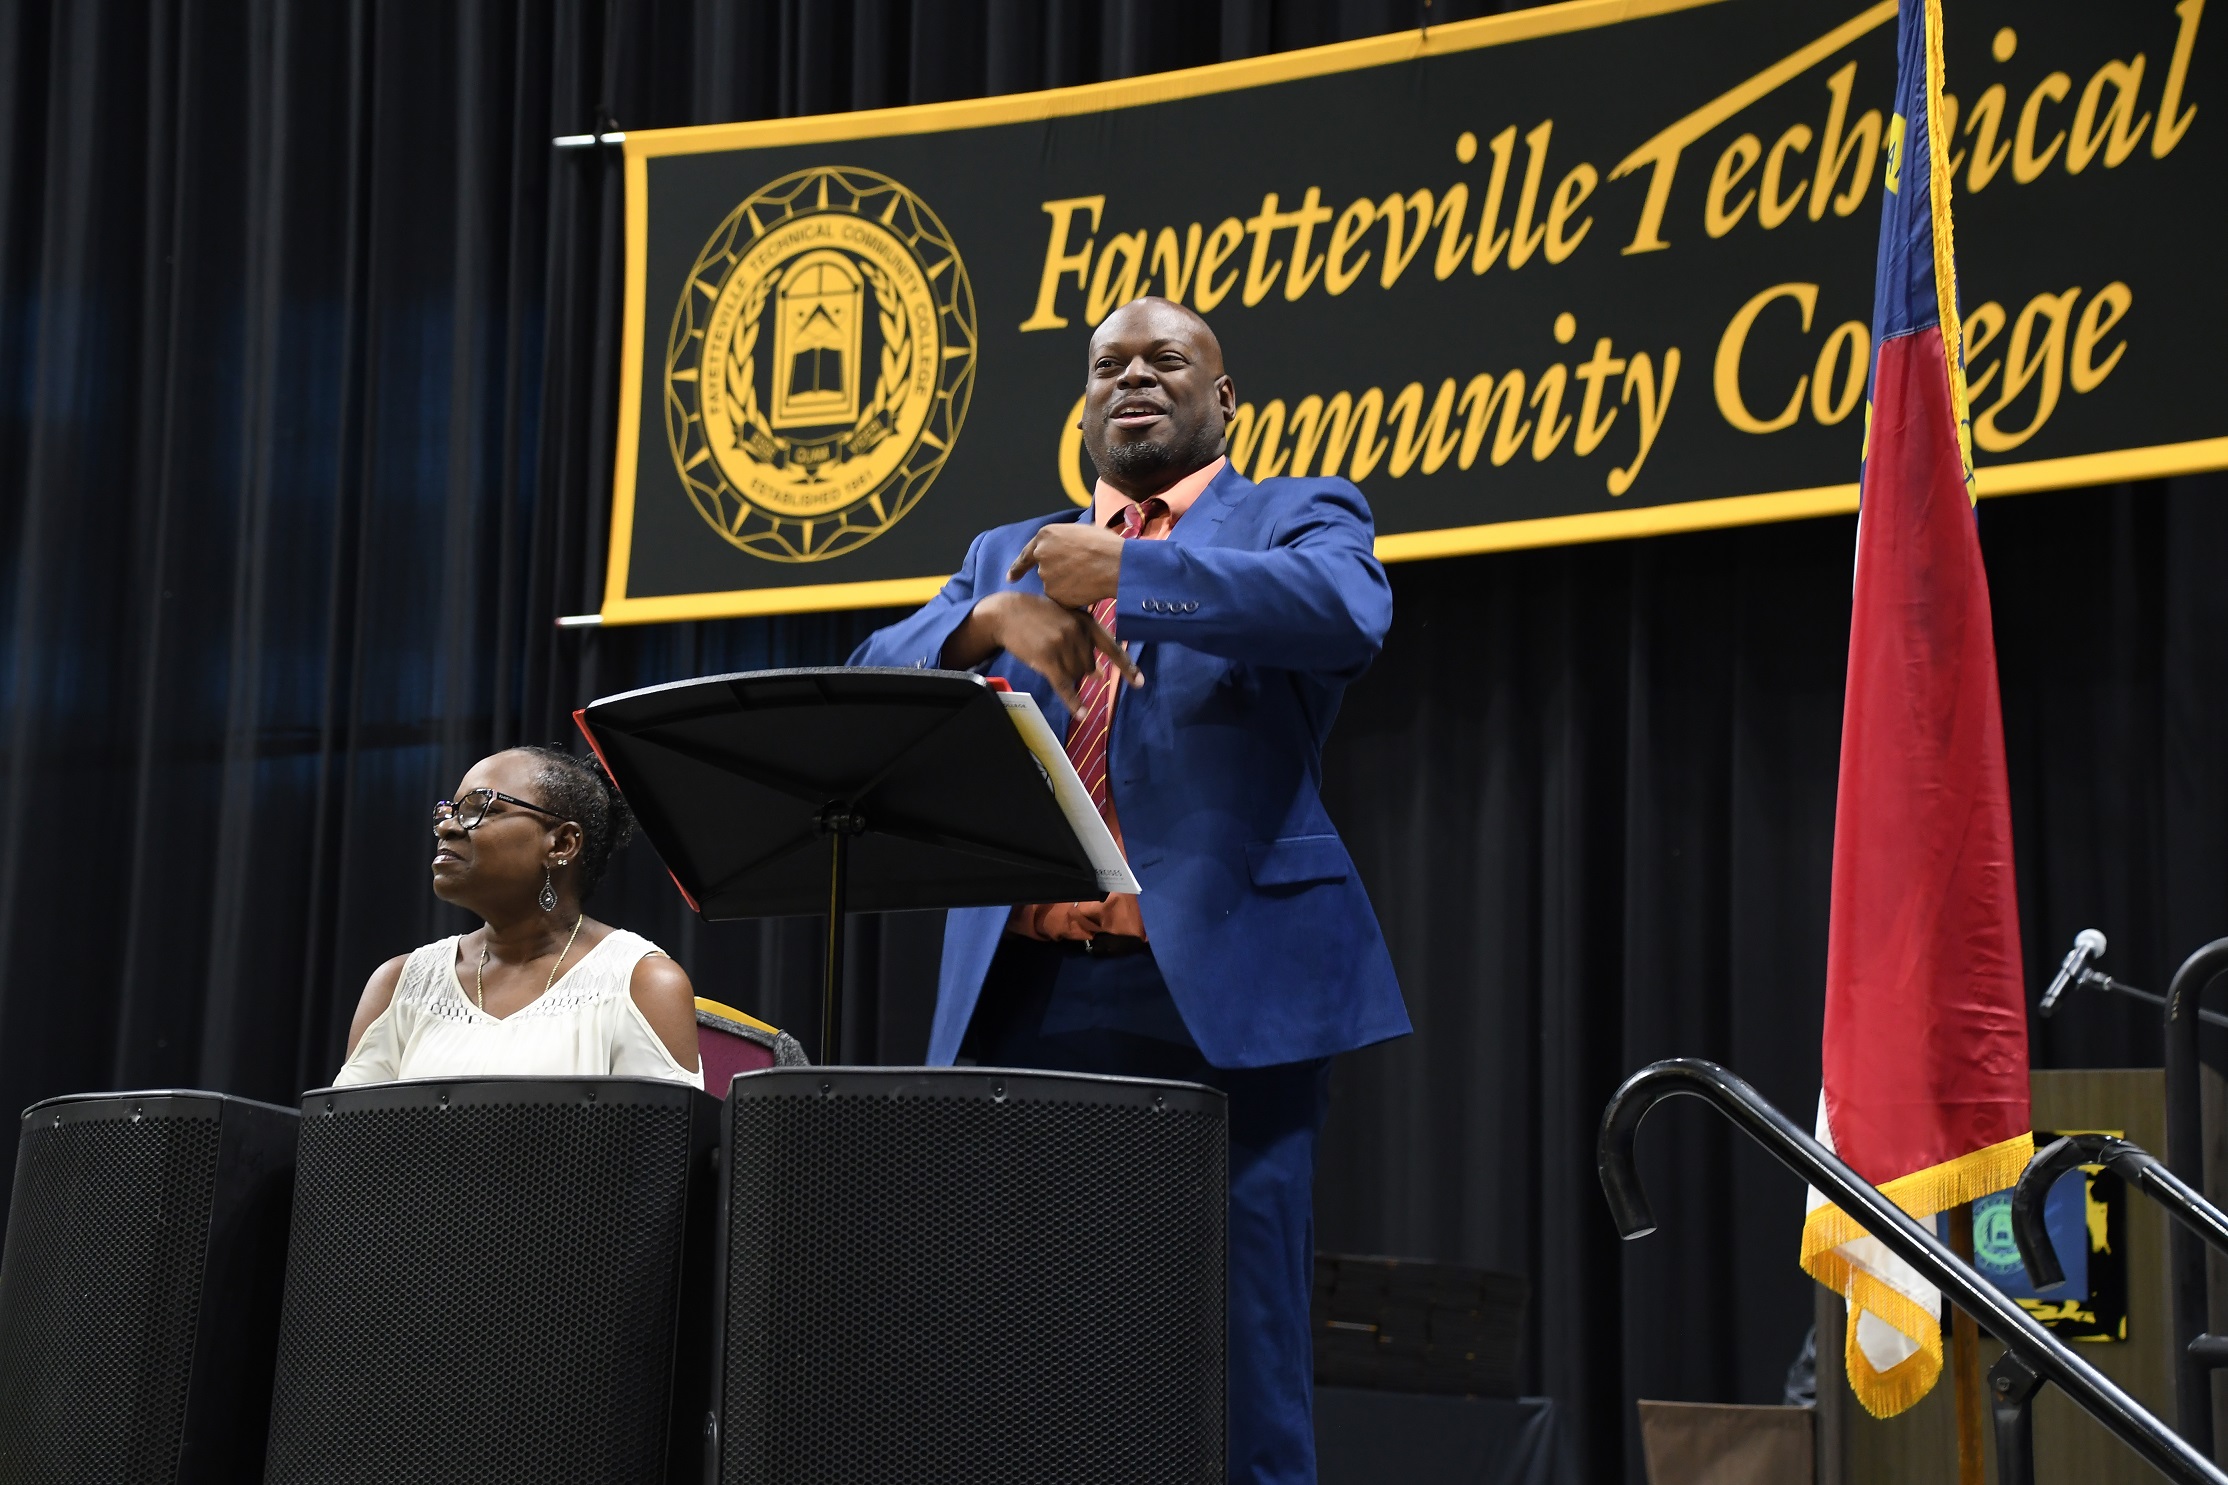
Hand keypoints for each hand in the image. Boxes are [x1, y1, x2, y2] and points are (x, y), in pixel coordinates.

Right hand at [941, 591, 1142, 711]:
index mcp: (1086, 622)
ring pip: (1075, 676)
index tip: (1140, 683)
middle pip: (1089, 667)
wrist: (1007, 612)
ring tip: (1046, 655)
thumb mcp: (1066, 619)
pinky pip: (1064, 685)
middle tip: (1055, 652)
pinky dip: (1073, 701)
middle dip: (1075, 667)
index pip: (1112, 648)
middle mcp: (1078, 633)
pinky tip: (1081, 714)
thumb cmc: (1038, 616)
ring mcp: (1063, 646)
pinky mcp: (1047, 659)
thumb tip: (1099, 675)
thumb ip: (1084, 642)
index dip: (1126, 667)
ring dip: (1064, 674)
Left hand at [1008, 522, 1124, 606]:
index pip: (1025, 555)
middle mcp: (1040, 555)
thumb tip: (1064, 548)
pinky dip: (1073, 597)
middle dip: (1059, 574)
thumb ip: (1064, 540)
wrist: (1116, 564)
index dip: (1017, 568)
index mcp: (1045, 535)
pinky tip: (1088, 589)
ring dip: (1067, 585)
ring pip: (1054, 586)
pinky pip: (1063, 599)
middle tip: (1081, 571)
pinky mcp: (1055, 594)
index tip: (1011, 578)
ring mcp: (1046, 576)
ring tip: (1089, 576)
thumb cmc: (1104, 545)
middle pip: (1045, 571)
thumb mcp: (1080, 531)